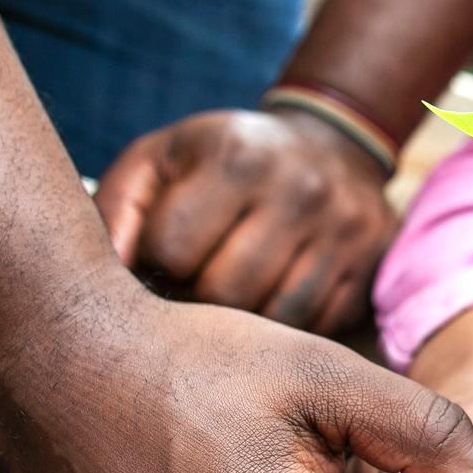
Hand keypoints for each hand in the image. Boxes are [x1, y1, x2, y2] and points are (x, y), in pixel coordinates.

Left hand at [95, 108, 396, 333]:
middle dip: (198, 299)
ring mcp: (345, 230)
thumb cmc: (224, 161)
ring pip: (276, 319)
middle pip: (226, 292)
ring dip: (244, 323)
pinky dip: (289, 325)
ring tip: (231, 298)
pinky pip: (319, 327)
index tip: (160, 261)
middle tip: (192, 287)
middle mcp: (300, 189)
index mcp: (237, 156)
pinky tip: (274, 298)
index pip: (173, 249)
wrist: (331, 146)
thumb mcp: (161, 160)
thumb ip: (116, 210)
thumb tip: (101, 280)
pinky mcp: (372, 266)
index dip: (156, 265)